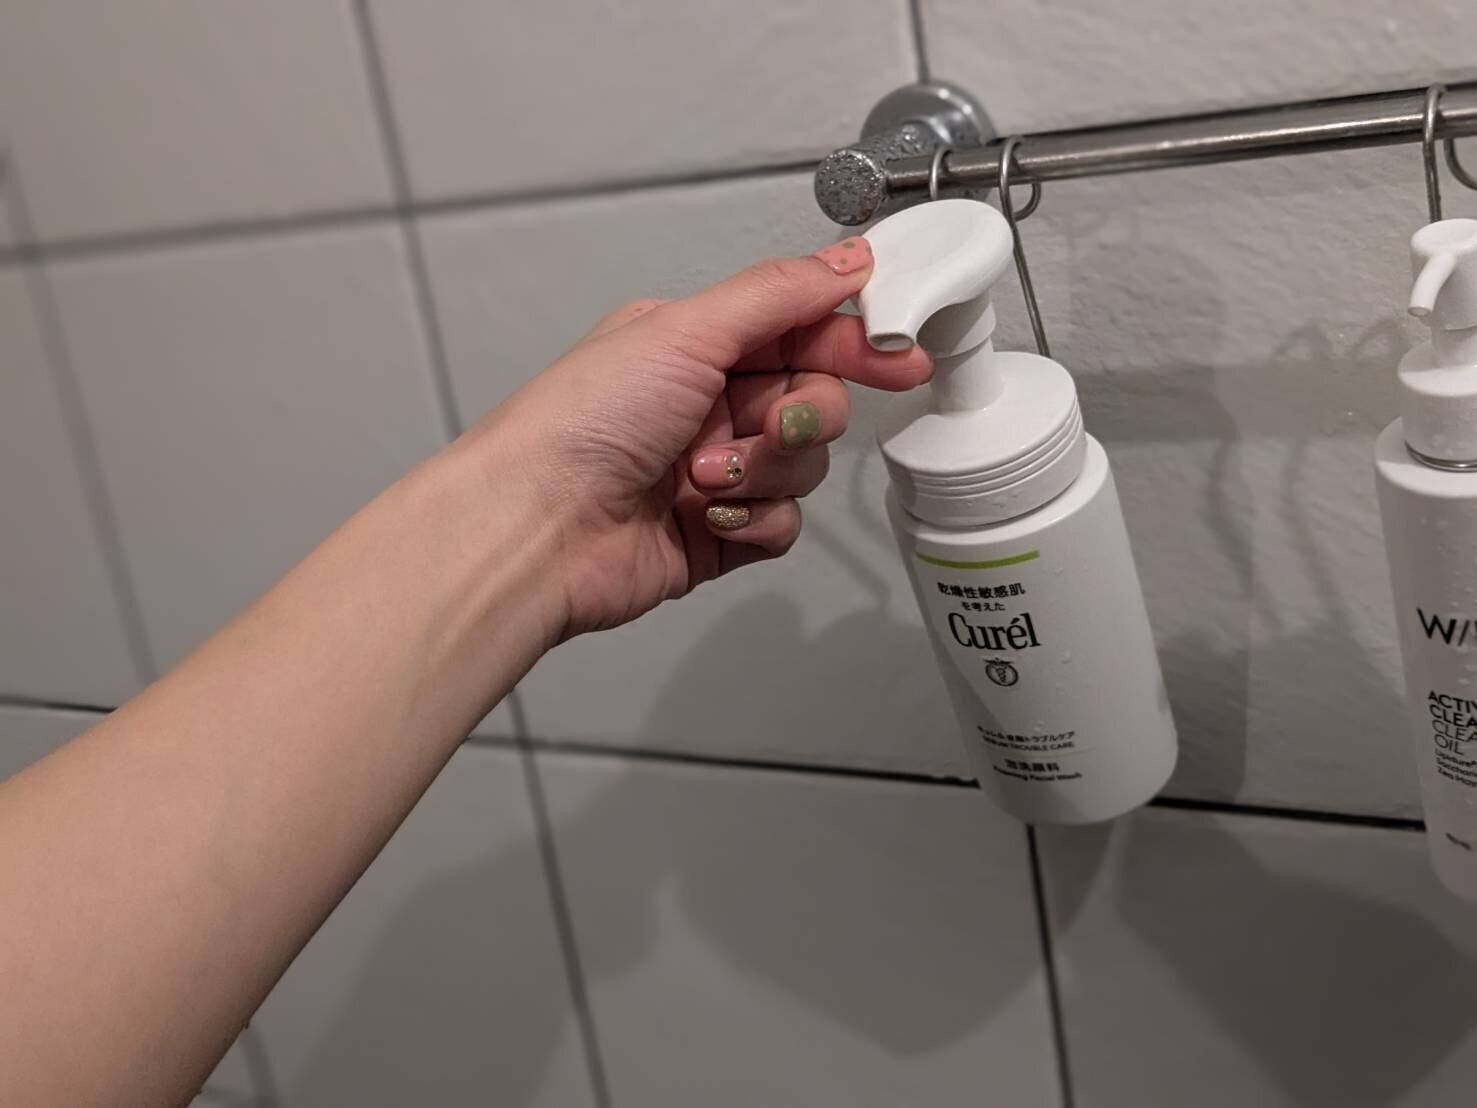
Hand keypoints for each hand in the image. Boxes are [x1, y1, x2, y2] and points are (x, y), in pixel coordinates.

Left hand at [467, 238, 932, 637]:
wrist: (536, 528)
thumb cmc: (580, 424)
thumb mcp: (684, 331)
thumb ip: (777, 295)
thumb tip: (846, 259)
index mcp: (695, 346)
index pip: (801, 331)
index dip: (854, 341)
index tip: (900, 356)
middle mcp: (706, 405)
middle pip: (815, 400)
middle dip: (802, 415)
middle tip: (774, 422)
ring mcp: (714, 473)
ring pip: (803, 467)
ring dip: (765, 471)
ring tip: (706, 476)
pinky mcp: (718, 534)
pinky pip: (782, 524)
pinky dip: (752, 521)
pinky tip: (707, 517)